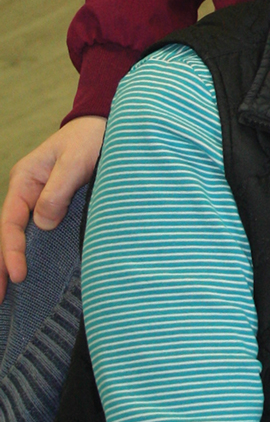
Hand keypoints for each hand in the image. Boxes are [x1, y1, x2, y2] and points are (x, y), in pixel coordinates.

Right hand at [1, 118, 105, 294]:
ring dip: (12, 263)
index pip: (10, 222)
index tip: (18, 275)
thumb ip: (58, 189)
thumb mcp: (76, 160)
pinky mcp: (56, 207)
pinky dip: (31, 254)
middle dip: (1, 266)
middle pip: (8, 234)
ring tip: (6, 296)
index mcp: (25, 180)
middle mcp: (28, 193)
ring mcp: (39, 201)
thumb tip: (42, 224)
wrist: (106, 126)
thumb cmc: (90, 138)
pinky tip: (31, 274)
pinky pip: (38, 234)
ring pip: (22, 237)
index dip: (11, 250)